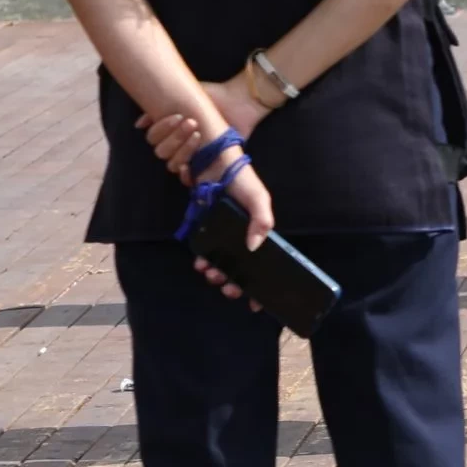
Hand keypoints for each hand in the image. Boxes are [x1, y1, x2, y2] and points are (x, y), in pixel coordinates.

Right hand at [139, 80, 262, 184]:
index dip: (161, 130)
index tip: (178, 117)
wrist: (241, 102)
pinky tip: (189, 167)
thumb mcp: (187, 96)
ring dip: (183, 151)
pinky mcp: (206, 167)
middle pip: (162, 152)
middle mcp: (179, 145)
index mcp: (172, 130)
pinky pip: (188, 180)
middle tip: (192, 123)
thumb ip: (163, 106)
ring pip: (173, 164)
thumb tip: (140, 124)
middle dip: (175, 138)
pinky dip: (186, 176)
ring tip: (199, 136)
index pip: (154, 138)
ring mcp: (192, 157)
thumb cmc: (215, 98)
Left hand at [188, 142, 275, 306]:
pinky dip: (203, 258)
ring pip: (222, 261)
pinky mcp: (205, 226)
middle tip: (227, 289)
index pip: (266, 263)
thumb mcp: (259, 198)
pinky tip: (199, 261)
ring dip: (217, 273)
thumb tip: (255, 247)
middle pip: (242, 267)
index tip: (257, 304)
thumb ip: (261, 221)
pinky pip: (205, 249)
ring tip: (209, 273)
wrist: (212, 161)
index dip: (264, 285)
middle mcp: (243, 234)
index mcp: (259, 231)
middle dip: (235, 283)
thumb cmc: (241, 179)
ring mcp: (223, 231)